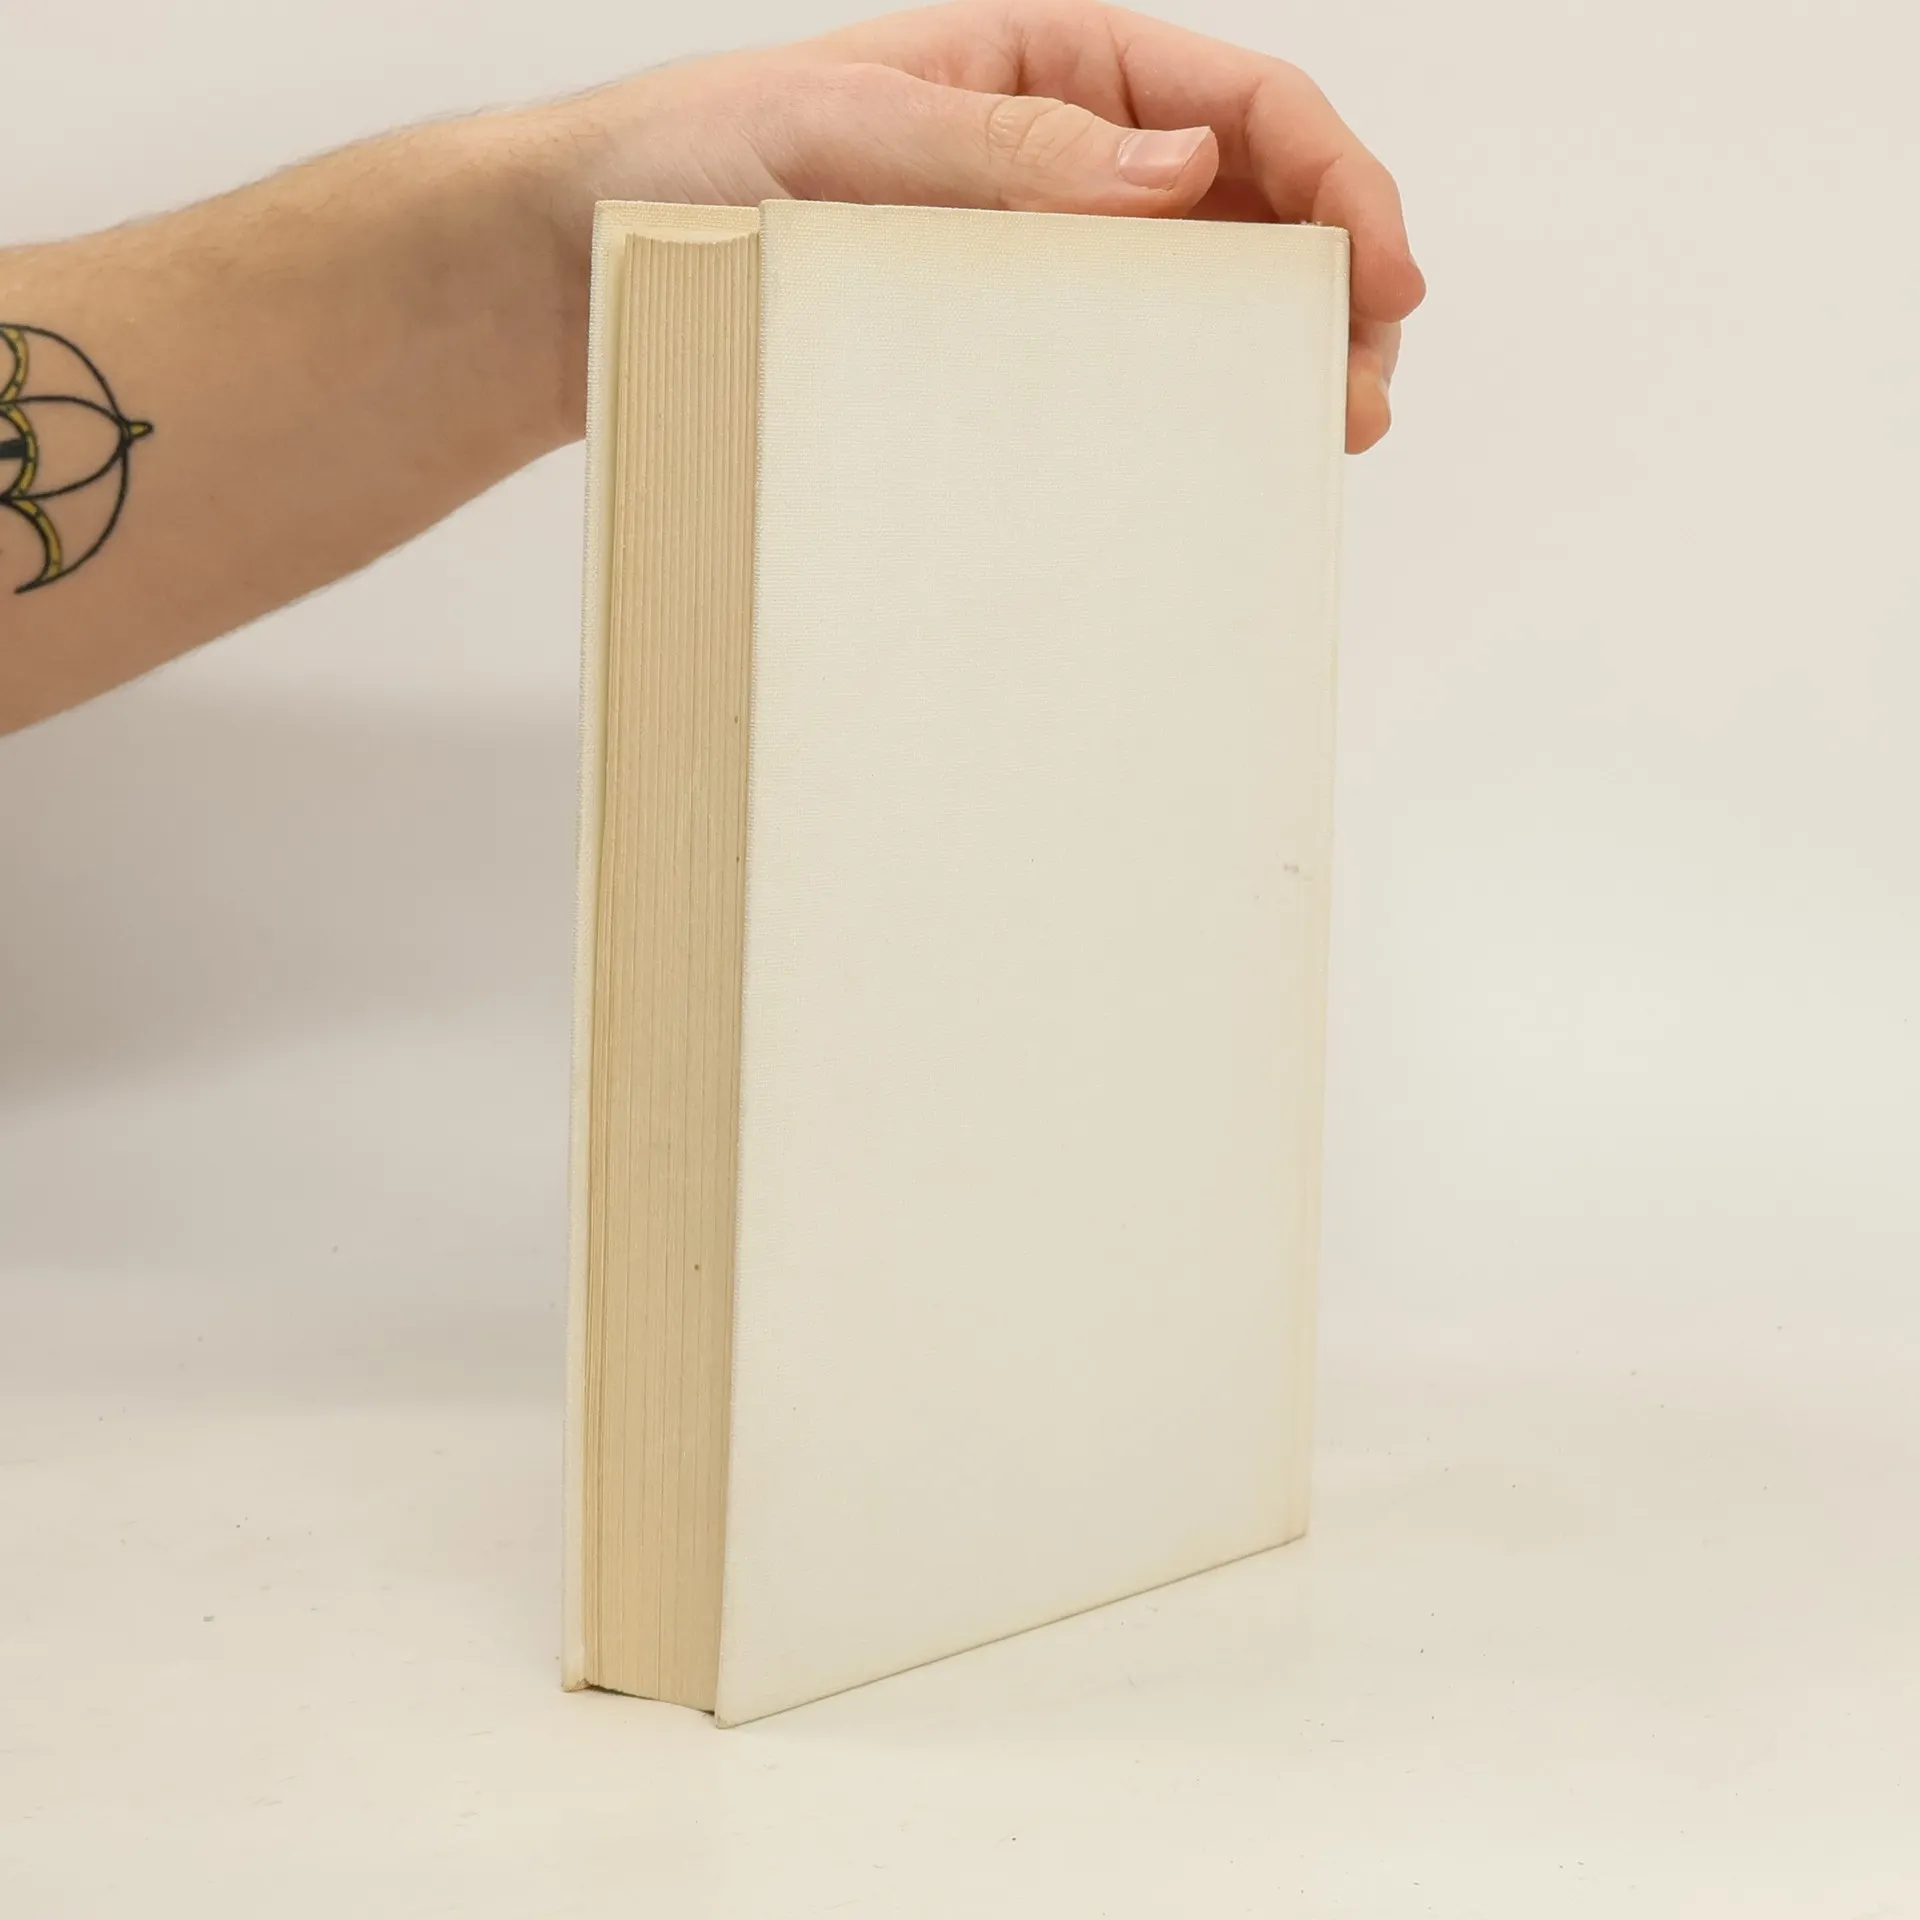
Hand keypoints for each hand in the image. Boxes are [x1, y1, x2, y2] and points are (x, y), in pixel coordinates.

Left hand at [539, 0, 1422, 452]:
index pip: (1237, 106)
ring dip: (1274, 358)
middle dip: (1332, 288)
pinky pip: (1111, 368)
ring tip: (1315, 432)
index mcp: (1040, 69)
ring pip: (1198, 299)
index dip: (1338, 180)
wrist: (565, 275)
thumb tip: (1180, 171)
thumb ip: (1005, 143)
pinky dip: (1179, 404)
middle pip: (1250, 209)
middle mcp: (1053, 161)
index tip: (1385, 274)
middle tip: (1359, 393)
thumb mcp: (840, 128)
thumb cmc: (678, 168)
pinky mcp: (985, 350)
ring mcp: (1027, 262)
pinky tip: (1207, 447)